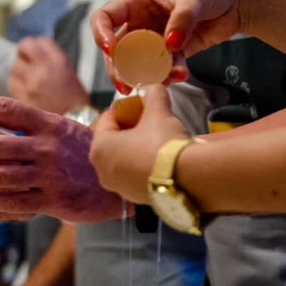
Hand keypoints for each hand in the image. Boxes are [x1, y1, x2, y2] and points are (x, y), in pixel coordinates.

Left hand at [0, 93, 131, 223]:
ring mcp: (50, 176)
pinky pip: (13, 201)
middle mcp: (48, 148)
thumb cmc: (87, 154)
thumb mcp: (66, 130)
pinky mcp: (53, 201)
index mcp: (50, 124)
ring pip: (0, 174)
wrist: (123, 183)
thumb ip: (36, 126)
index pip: (7, 107)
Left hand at [7, 37, 89, 114]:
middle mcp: (43, 69)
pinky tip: (24, 92)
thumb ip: (50, 58)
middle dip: (23, 58)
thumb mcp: (68, 72)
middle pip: (21, 52)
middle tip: (28, 67)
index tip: (32, 51)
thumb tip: (31, 51)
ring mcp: (31, 85)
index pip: (36, 42)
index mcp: (58, 61)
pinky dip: (16, 87)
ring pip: (14, 69)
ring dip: (18, 73)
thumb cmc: (74, 99)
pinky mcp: (23, 99)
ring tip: (26, 81)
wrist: (78, 125)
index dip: (31, 45)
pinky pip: (12, 86)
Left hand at [89, 85, 188, 202]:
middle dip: (128, 131)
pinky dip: (141, 167)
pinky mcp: (133, 199)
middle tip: (147, 123)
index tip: (139, 106)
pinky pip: (133, 176)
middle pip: (112, 142)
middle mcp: (101, 171)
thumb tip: (155, 86)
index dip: (123, 109)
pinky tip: (159, 160)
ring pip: (122, 161)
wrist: (186, 179)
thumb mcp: (158, 112)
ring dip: (134, 150)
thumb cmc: (162, 142)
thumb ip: (153, 95)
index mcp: (99, 148)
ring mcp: (117, 188)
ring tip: (155, 141)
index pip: (106, 119)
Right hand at [91, 0, 245, 92]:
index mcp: (137, 3)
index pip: (105, 17)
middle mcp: (141, 23)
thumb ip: (182, 20)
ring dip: (145, 77)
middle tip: (127, 85)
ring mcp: (155, 40)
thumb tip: (169, 44)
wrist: (237, 0)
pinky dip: (169, 77)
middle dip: (119, 69)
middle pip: (117, 50)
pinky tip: (182, 75)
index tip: (111, 50)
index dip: (101, 34)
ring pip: (138, 65)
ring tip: (164, 81)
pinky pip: (163, 70)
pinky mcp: (173, 54)